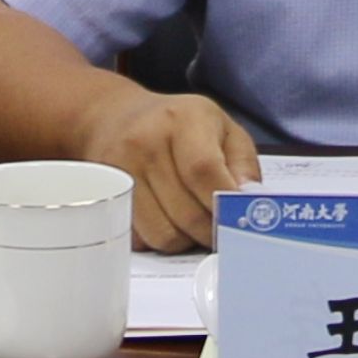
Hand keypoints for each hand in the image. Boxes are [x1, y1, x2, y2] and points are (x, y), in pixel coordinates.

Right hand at [73, 86, 260, 251]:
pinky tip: (168, 220)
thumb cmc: (180, 125)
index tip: (239, 222)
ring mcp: (121, 171)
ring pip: (162, 234)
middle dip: (211, 231)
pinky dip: (159, 240)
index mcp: (183, 120)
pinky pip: (139, 239)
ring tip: (194, 223)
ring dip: (186, 240)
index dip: (224, 205)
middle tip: (222, 230)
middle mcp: (146, 143)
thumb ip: (243, 164)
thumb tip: (251, 200)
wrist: (117, 117)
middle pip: (186, 212)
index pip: (203, 171)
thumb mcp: (223, 128)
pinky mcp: (106, 197)